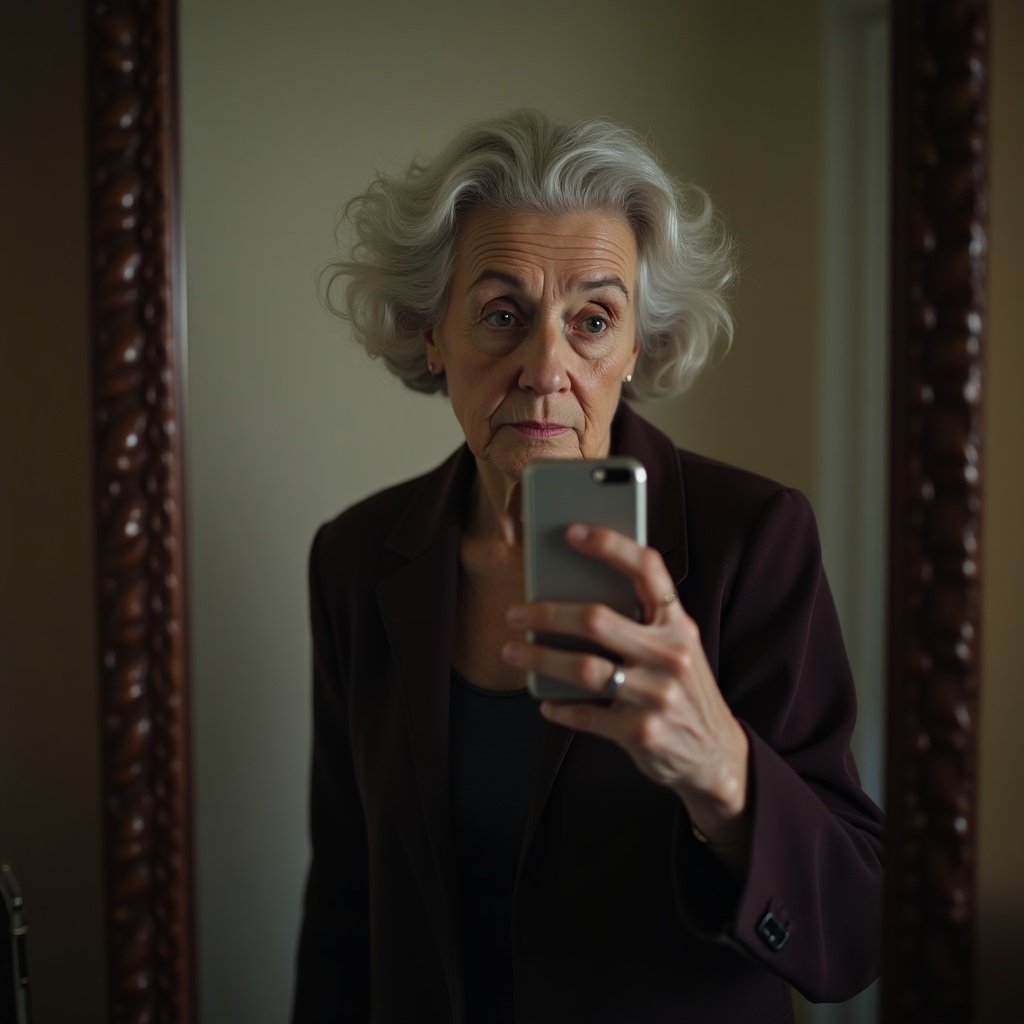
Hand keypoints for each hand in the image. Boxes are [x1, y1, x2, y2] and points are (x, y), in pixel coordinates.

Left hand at [502, 523, 750, 853]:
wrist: (716, 754)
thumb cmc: (681, 687)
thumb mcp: (676, 647)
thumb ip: (640, 621)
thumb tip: (571, 590)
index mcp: (678, 625)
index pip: (647, 569)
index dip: (610, 545)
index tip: (572, 531)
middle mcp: (672, 655)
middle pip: (597, 620)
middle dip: (548, 613)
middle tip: (516, 613)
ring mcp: (658, 696)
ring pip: (584, 669)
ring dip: (540, 659)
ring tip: (513, 652)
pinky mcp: (642, 733)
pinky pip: (586, 715)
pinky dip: (559, 708)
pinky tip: (545, 703)